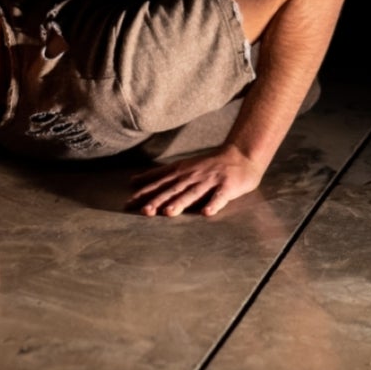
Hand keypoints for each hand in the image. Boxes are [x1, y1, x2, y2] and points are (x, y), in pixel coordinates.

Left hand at [127, 144, 265, 216]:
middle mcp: (193, 176)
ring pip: (193, 193)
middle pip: (173, 190)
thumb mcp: (182, 165)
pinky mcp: (227, 186)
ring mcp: (210, 181)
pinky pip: (219, 197)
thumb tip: (134, 181)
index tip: (129, 203)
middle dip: (158, 200)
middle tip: (144, 211)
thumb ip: (160, 174)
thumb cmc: (209, 164)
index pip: (160, 183)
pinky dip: (213, 205)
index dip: (145, 193)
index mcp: (182, 172)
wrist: (240, 155)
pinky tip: (206, 213)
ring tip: (168, 213)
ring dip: (180, 202)